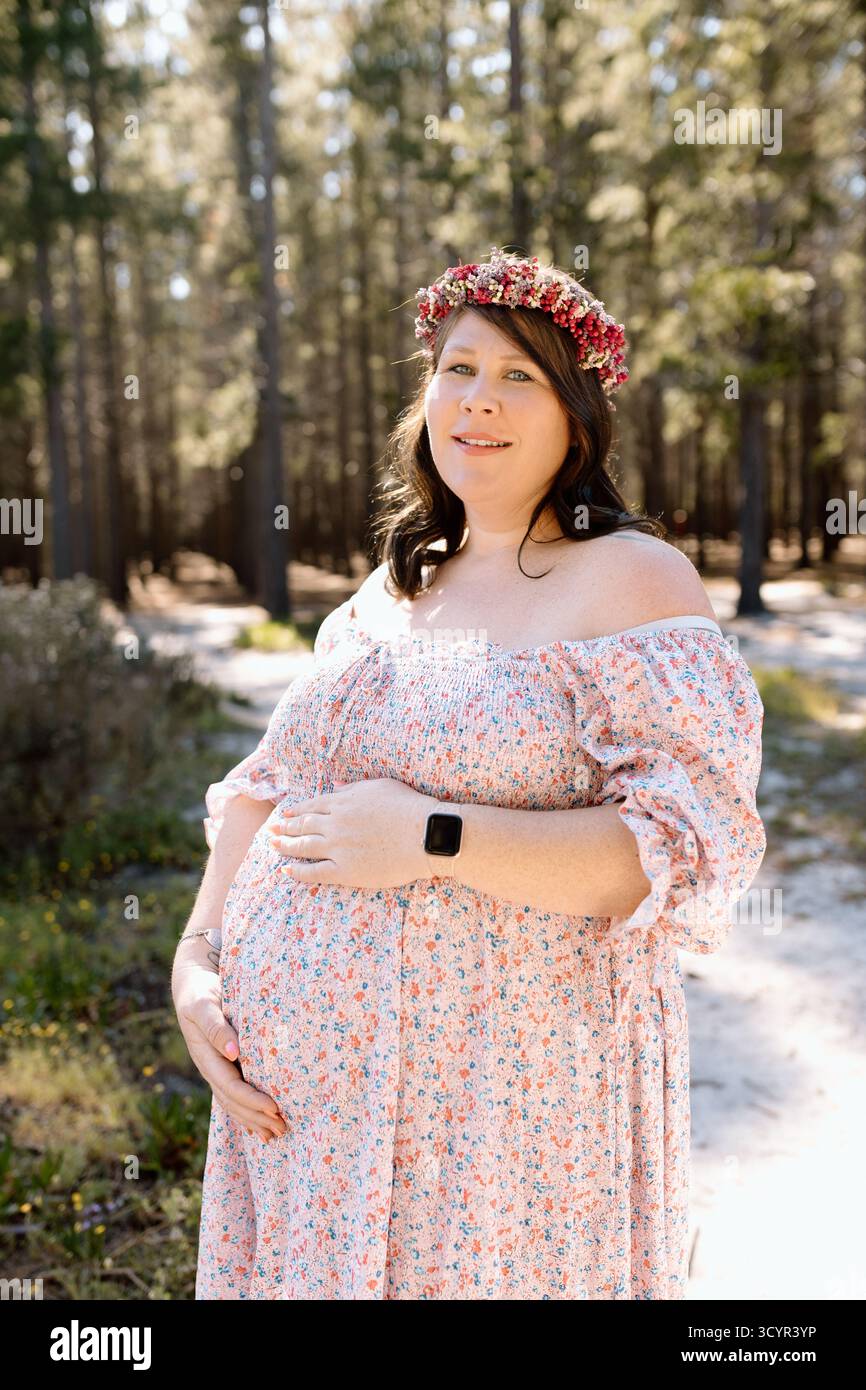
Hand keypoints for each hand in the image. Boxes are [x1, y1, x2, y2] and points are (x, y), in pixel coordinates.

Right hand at [172, 939, 286, 1141]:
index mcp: (206, 1056)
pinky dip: (248, 1111)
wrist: (192, 983)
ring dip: (254, 1119)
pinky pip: (234, 1094)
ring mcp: (216, 1068)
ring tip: (277, 1134)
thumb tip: (232, 1052)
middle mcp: (210, 1067)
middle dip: (257, 1117)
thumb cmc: (200, 991)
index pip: (231, 1087)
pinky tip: (261, 1123)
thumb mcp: (204, 1004)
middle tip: (283, 1129)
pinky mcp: (223, 1064)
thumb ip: (216, 1027)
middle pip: (233, 1101)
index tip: (275, 1108)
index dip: (252, 1101)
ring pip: (233, 1102)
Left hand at [268, 777, 444, 890]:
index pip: (312, 806)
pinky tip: (287, 870)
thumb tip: (336, 785)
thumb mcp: (379, 786)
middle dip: (285, 828)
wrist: (423, 834)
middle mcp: (334, 824)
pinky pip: (315, 872)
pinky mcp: (345, 871)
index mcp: (343, 802)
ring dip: (285, 846)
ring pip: (303, 847)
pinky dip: (299, 871)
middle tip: (271, 831)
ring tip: (273, 847)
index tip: (285, 814)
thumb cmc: (407, 806)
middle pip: (303, 826)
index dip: (296, 811)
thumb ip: (353, 787)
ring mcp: (338, 848)